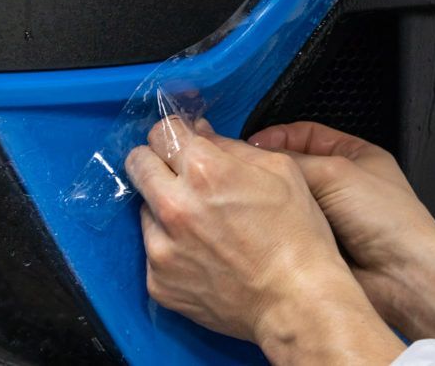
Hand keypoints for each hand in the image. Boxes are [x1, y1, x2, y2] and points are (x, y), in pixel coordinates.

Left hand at [125, 116, 403, 364]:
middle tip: (180, 174)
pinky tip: (202, 254)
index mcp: (204, 171)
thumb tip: (199, 133)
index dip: (174, 133)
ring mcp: (161, 248)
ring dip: (164, 207)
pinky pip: (152, 250)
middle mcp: (174, 206)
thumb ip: (231, 145)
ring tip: (201, 224)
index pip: (161, 132)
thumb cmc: (297, 236)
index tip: (182, 142)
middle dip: (156, 161)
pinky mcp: (158, 282)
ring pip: (144, 208)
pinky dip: (171, 247)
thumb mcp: (280, 171)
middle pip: (137, 163)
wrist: (296, 303)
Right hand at [249, 122, 434, 359]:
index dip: (277, 137)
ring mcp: (330, 216)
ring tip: (254, 201)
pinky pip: (290, 230)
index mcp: (353, 155)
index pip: (305, 134)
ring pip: (289, 201)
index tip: (251, 146)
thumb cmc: (391, 221)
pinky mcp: (320, 244)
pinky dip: (279, 229)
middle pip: (294, 168)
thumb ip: (294, 161)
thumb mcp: (336, 173)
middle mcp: (341, 184)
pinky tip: (266, 228)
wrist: (402, 277)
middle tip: (247, 174)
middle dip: (273, 172)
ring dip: (276, 203)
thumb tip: (259, 157)